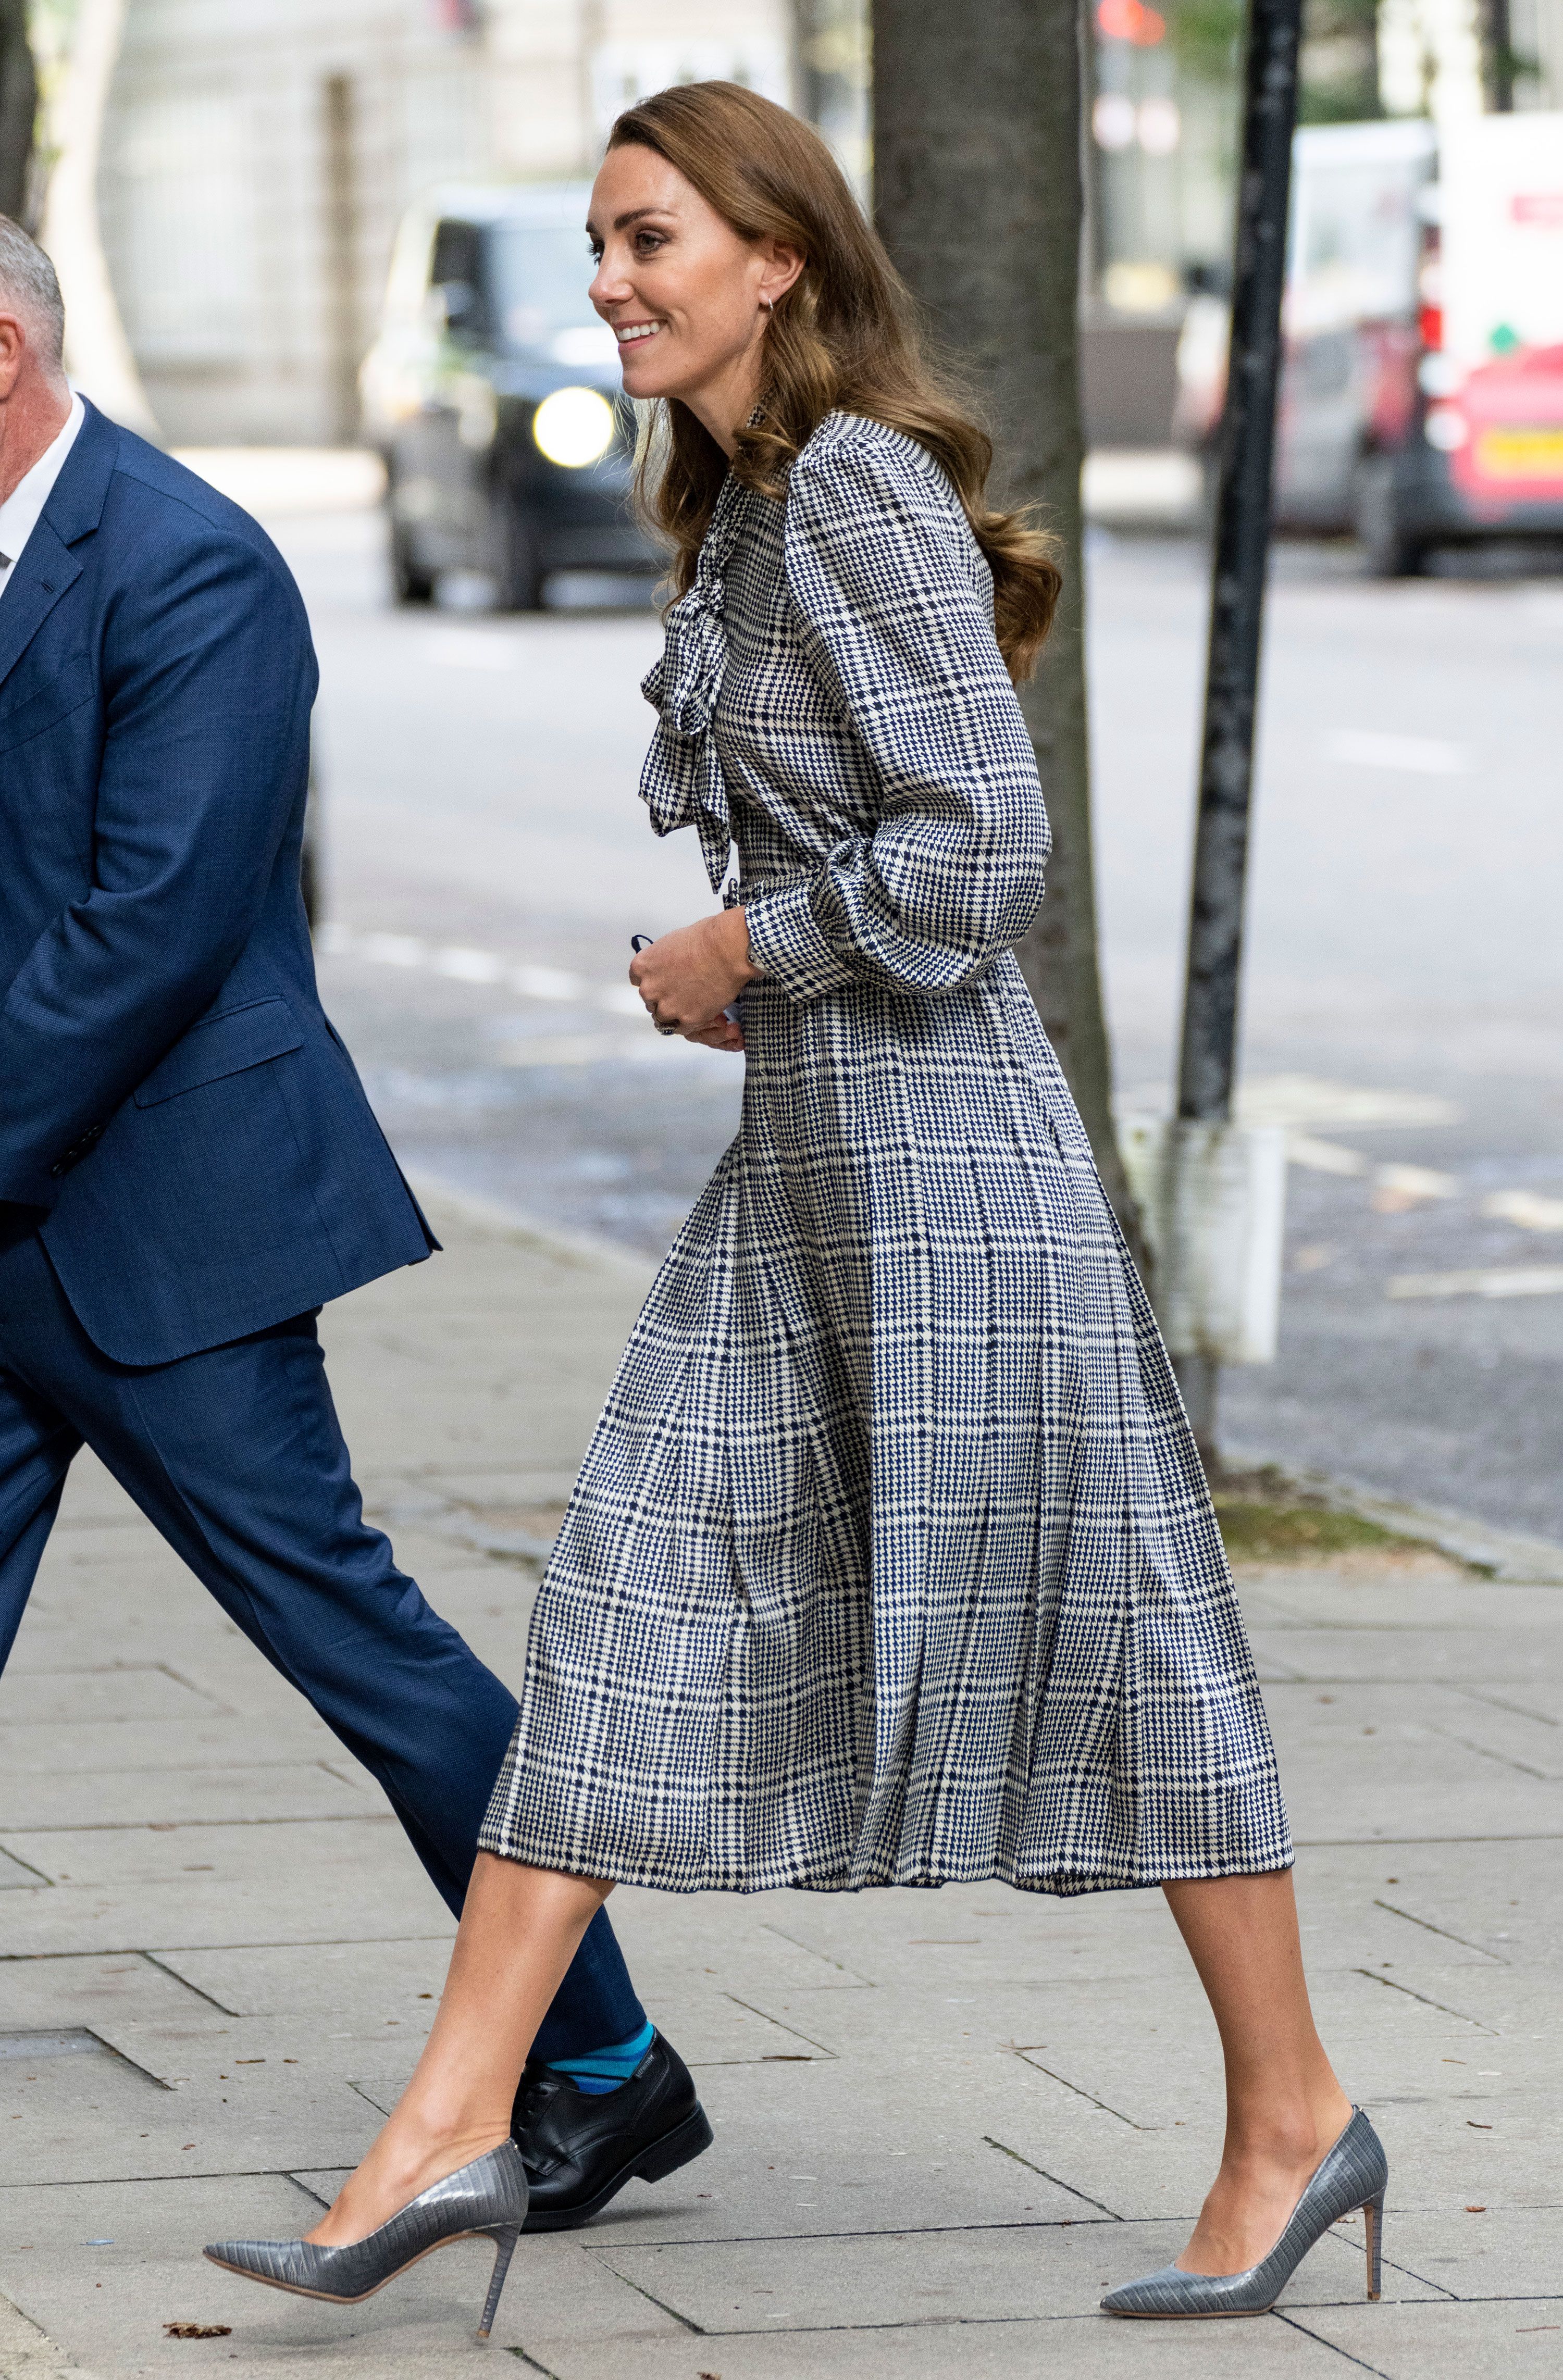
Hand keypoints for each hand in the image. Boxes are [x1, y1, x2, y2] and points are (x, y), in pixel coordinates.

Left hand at [630, 909, 756, 1051]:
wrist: (725, 950)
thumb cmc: (703, 939)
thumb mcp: (671, 943)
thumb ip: (662, 961)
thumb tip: (668, 967)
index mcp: (641, 967)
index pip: (639, 982)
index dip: (654, 982)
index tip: (665, 981)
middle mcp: (649, 989)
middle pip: (651, 1000)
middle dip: (665, 997)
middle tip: (684, 991)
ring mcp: (667, 1007)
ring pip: (665, 1017)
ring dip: (676, 1011)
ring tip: (694, 1001)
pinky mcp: (687, 1019)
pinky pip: (684, 1027)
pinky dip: (693, 1021)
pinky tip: (702, 1010)